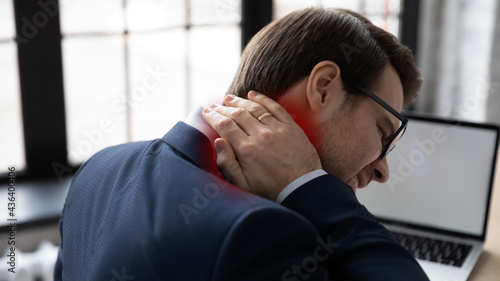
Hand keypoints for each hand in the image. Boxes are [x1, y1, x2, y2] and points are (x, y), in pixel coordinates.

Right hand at [202, 91, 321, 200]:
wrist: (302, 189)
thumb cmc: (271, 190)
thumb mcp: (243, 185)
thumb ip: (227, 164)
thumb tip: (219, 142)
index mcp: (246, 150)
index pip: (225, 126)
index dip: (213, 117)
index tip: (206, 112)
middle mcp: (260, 135)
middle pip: (237, 114)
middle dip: (223, 108)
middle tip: (214, 105)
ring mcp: (277, 129)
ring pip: (254, 108)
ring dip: (240, 101)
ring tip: (229, 99)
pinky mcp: (291, 127)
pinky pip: (275, 107)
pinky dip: (262, 99)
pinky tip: (253, 95)